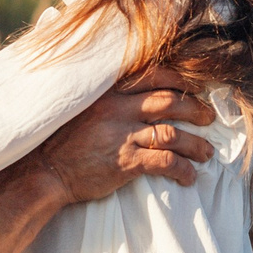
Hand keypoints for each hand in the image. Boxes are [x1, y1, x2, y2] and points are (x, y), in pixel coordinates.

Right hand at [34, 82, 216, 203]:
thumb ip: (106, 97)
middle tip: (209, 117)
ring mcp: (122, 135)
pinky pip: (164, 162)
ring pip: (172, 134)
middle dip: (195, 108)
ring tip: (207, 152)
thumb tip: (134, 94)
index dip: (181, 80)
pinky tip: (189, 176)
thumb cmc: (60, 140)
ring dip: (195, 143)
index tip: (196, 87)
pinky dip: (182, 169)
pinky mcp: (124, 162)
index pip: (154, 76)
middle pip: (169, 101)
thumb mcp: (80, 106)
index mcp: (108, 91)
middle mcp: (118, 108)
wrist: (43, 171)